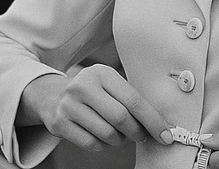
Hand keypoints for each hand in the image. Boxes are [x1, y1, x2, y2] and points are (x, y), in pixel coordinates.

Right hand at [17, 64, 172, 151]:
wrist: (52, 95)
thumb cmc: (93, 92)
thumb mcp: (109, 84)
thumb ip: (131, 99)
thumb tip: (160, 125)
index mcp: (102, 73)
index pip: (134, 100)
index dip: (153, 121)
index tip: (166, 135)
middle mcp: (83, 86)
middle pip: (121, 118)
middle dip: (137, 132)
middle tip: (142, 136)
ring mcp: (69, 105)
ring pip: (107, 134)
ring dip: (119, 140)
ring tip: (118, 134)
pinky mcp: (59, 123)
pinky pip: (91, 144)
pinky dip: (103, 146)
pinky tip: (102, 137)